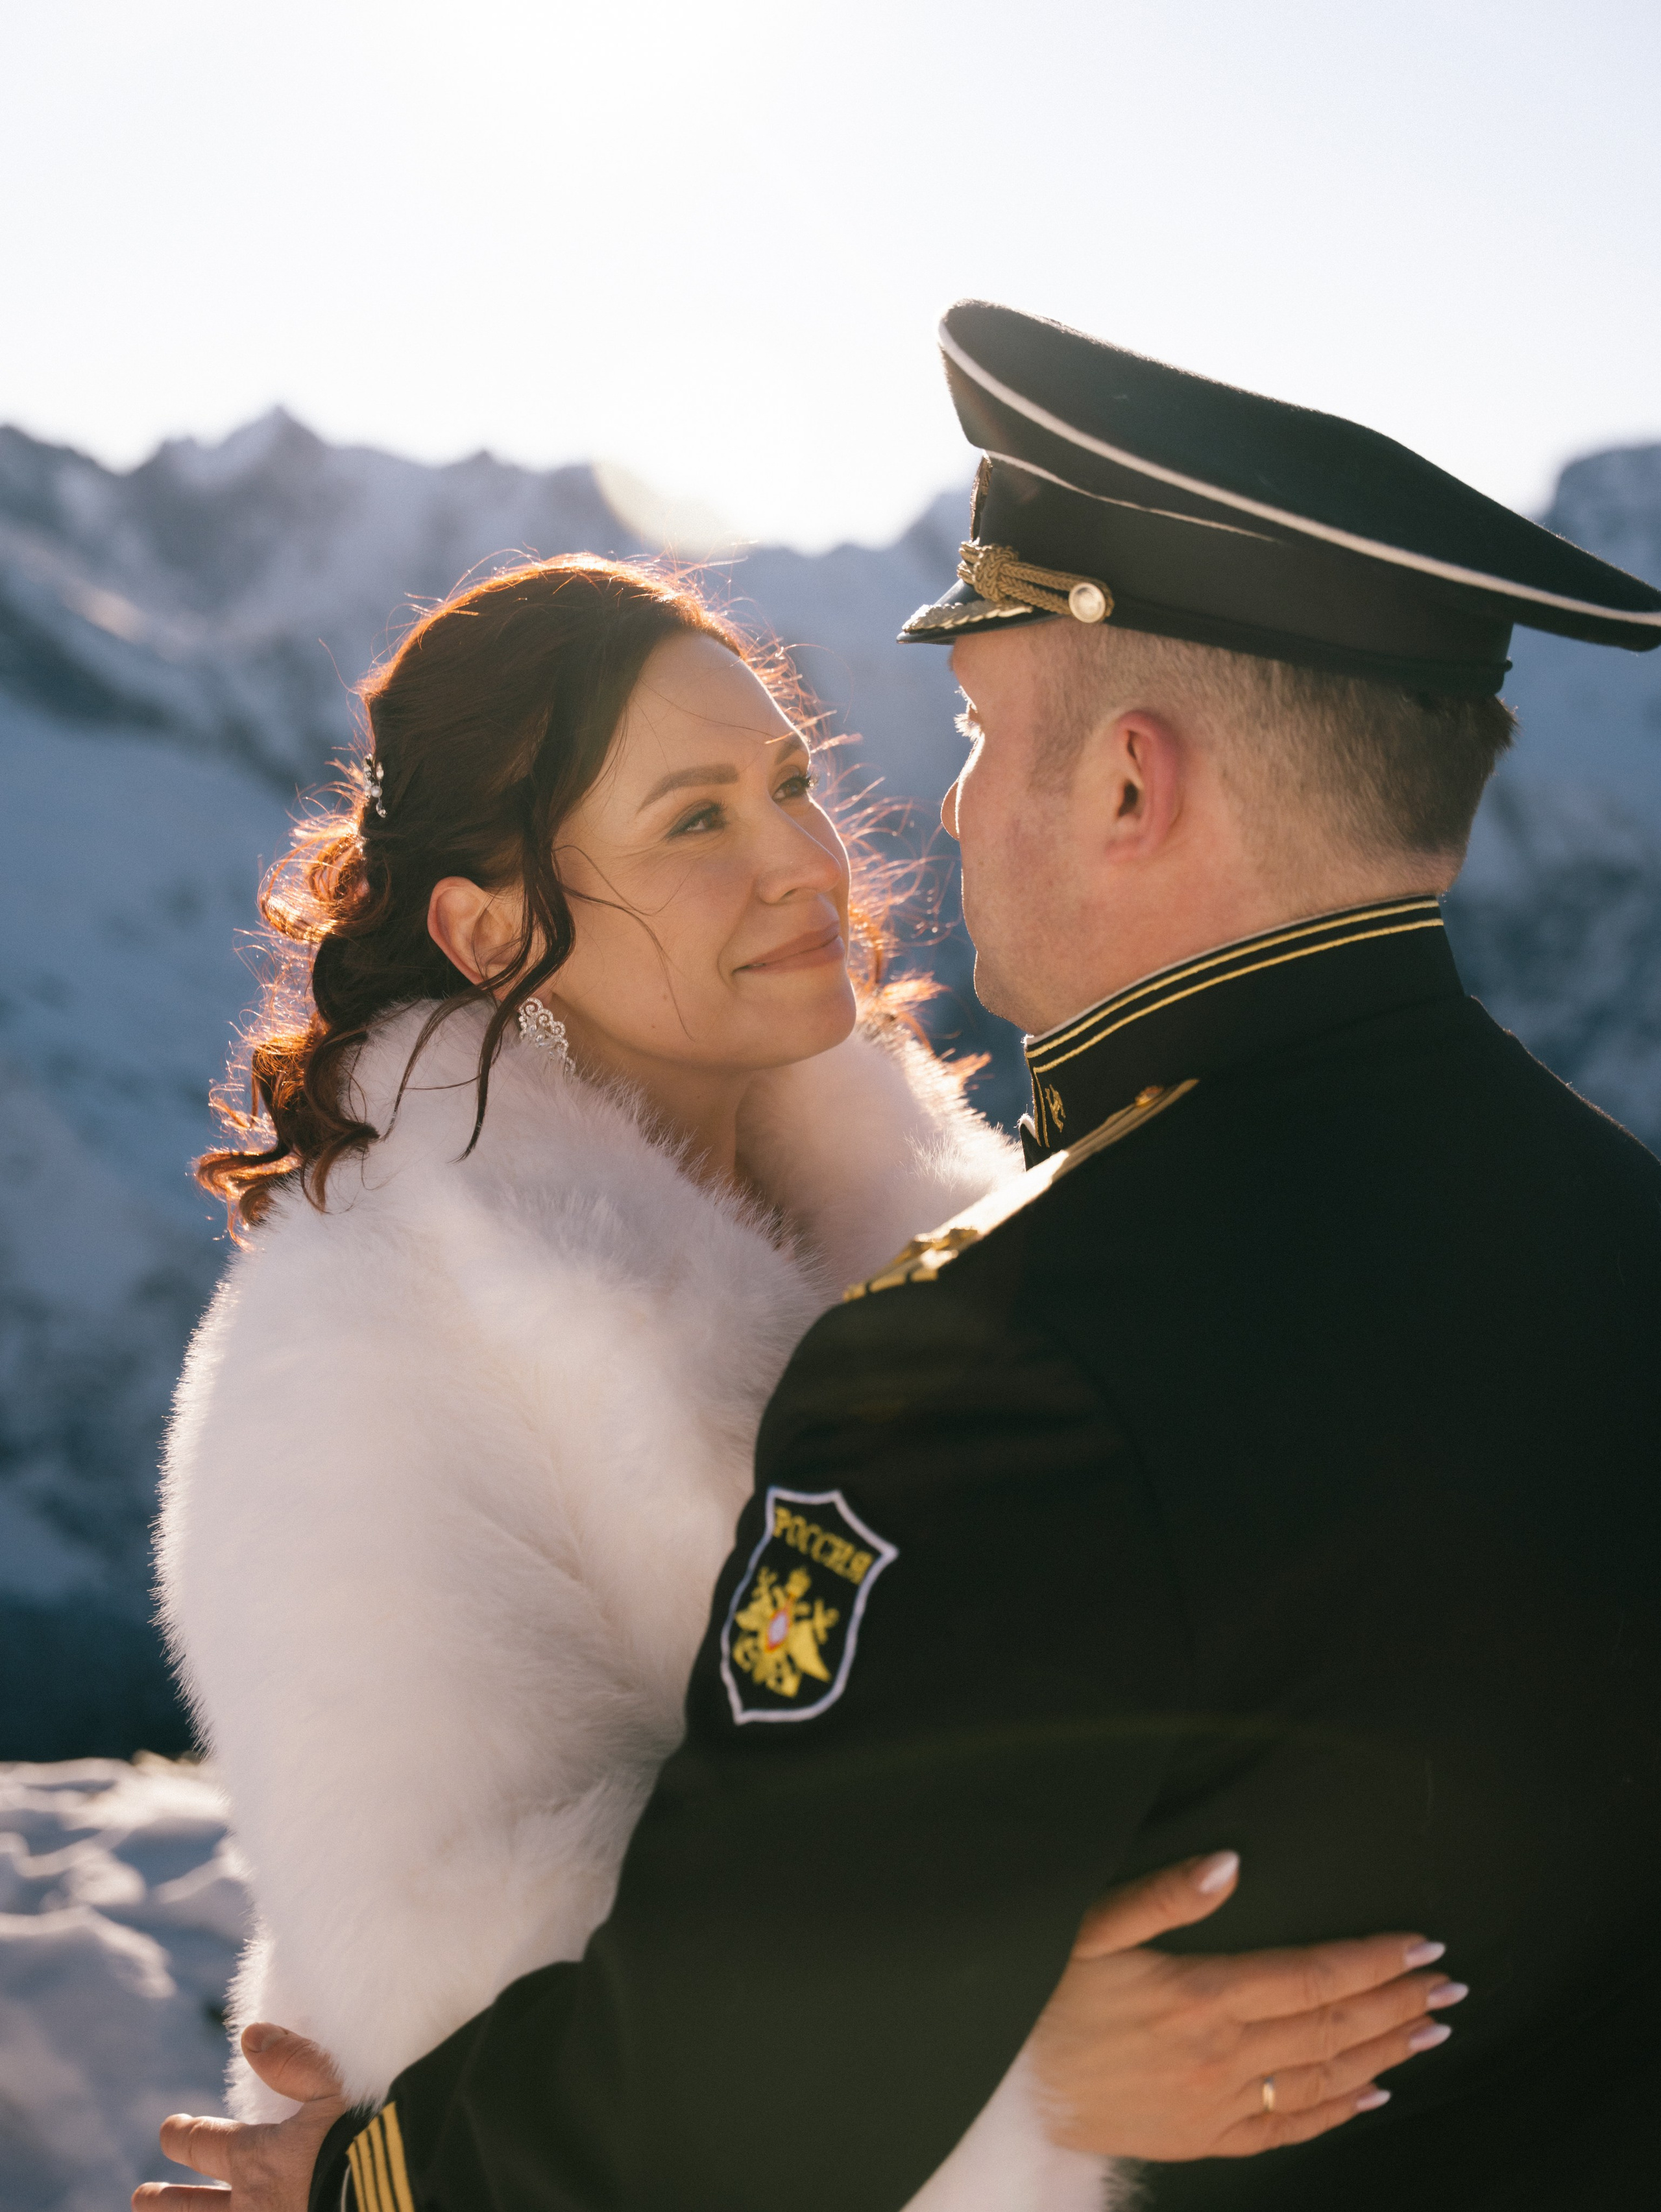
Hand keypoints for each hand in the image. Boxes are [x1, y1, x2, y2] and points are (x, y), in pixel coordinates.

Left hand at [134, 2024, 348, 2211]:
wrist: (391, 2193)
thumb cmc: (364, 2137)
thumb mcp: (334, 2088)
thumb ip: (293, 2062)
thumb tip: (250, 2034)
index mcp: (258, 2159)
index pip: (206, 2145)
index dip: (184, 2136)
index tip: (169, 2130)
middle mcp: (254, 2204)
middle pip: (196, 2208)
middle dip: (170, 2199)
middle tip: (143, 2196)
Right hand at [1028, 1852, 1466, 2159]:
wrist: (1010, 2090)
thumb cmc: (1046, 1996)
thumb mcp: (1092, 1926)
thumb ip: (1165, 1894)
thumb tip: (1231, 1863)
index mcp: (1203, 1996)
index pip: (1314, 1978)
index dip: (1374, 1962)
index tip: (1423, 1947)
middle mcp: (1223, 2057)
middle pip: (1333, 2029)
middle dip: (1398, 2004)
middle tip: (1451, 1988)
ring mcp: (1218, 2106)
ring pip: (1323, 2079)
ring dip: (1384, 2053)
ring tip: (1432, 2030)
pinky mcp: (1205, 2138)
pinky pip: (1288, 2129)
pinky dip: (1337, 2111)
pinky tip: (1372, 2095)